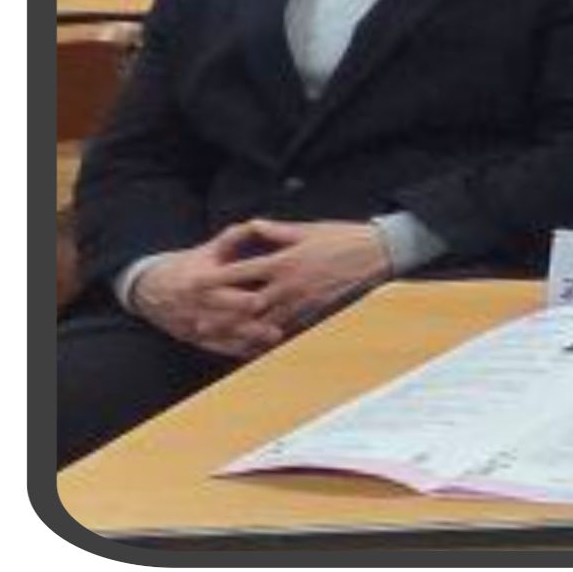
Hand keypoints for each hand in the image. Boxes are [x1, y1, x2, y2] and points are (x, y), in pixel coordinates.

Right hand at [120, 243, 273, 356]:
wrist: (152, 290)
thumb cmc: (190, 266)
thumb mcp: (207, 250)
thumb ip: (233, 238)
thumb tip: (256, 224)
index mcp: (203, 280)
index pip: (229, 289)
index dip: (251, 294)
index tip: (275, 297)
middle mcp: (198, 304)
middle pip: (229, 317)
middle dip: (253, 321)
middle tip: (281, 324)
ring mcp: (196, 323)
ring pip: (227, 336)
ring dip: (251, 339)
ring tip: (278, 338)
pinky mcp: (196, 339)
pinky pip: (220, 348)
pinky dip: (241, 350)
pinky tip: (262, 350)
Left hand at [200, 217, 396, 339]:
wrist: (377, 254)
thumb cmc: (342, 238)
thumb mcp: (307, 229)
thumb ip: (276, 230)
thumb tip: (253, 226)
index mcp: (284, 261)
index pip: (242, 272)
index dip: (217, 280)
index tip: (195, 286)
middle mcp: (290, 284)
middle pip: (247, 305)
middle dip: (222, 317)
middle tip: (199, 326)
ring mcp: (303, 301)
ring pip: (266, 322)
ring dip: (241, 333)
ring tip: (221, 342)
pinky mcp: (315, 311)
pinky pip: (288, 328)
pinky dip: (269, 338)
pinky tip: (255, 346)